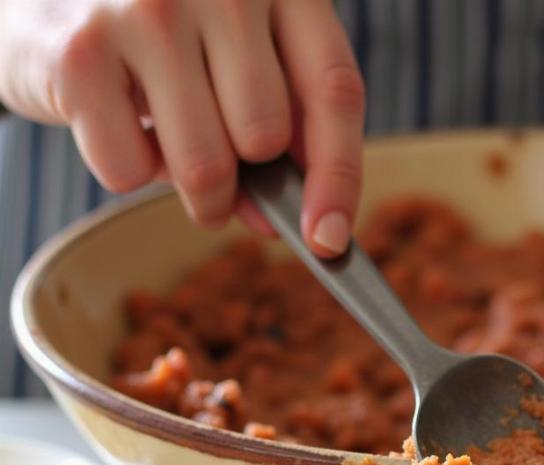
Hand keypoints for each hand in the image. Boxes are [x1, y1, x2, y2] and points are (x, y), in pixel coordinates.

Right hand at [0, 0, 364, 254]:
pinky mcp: (81, 48)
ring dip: (192, 191)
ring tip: (164, 140)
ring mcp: (146, 8)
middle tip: (211, 159)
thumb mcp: (238, 62)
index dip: (339, 176)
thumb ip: (281, 133)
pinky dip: (124, 167)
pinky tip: (110, 114)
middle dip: (242, 178)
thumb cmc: (161, 38)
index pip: (334, 92)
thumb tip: (311, 229)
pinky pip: (130, 172)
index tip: (330, 240)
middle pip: (264, 139)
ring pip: (205, 168)